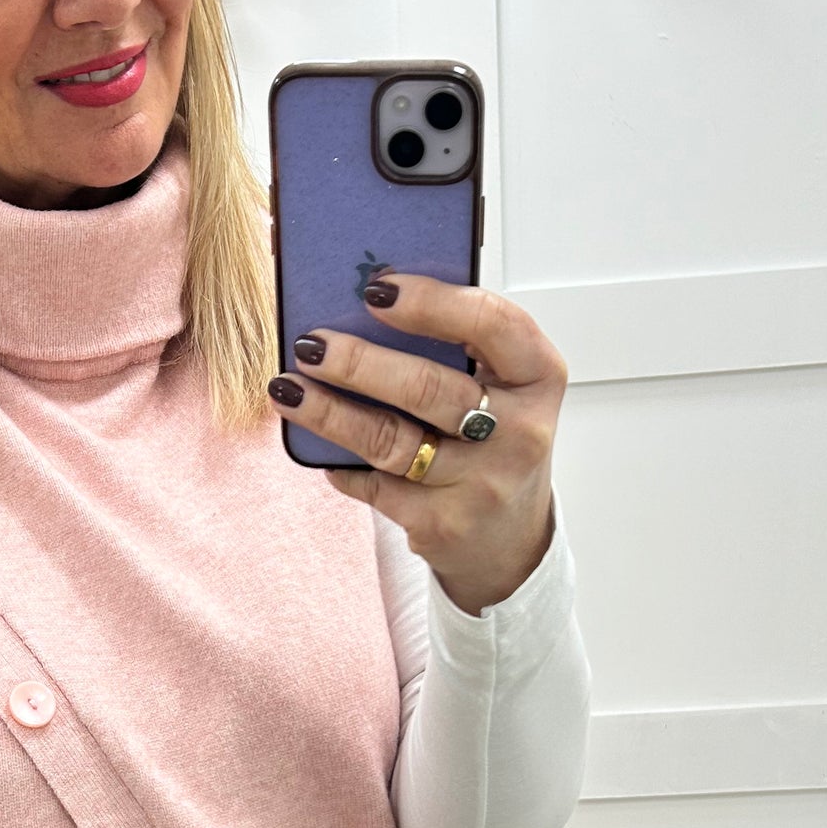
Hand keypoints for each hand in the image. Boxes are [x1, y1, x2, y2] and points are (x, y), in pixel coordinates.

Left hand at [268, 272, 565, 615]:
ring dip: (329, 412)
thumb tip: (368, 302)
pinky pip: (374, 485)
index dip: (432, 302)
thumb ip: (457, 346)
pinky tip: (316, 443)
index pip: (493, 324)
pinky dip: (339, 462)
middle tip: (311, 344)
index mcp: (538, 376)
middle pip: (428, 387)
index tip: (377, 288)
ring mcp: (482, 484)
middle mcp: (520, 432)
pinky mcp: (442, 524)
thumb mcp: (502, 387)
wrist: (508, 539)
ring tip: (288, 388)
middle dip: (359, 362)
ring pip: (391, 440)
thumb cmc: (495, 441)